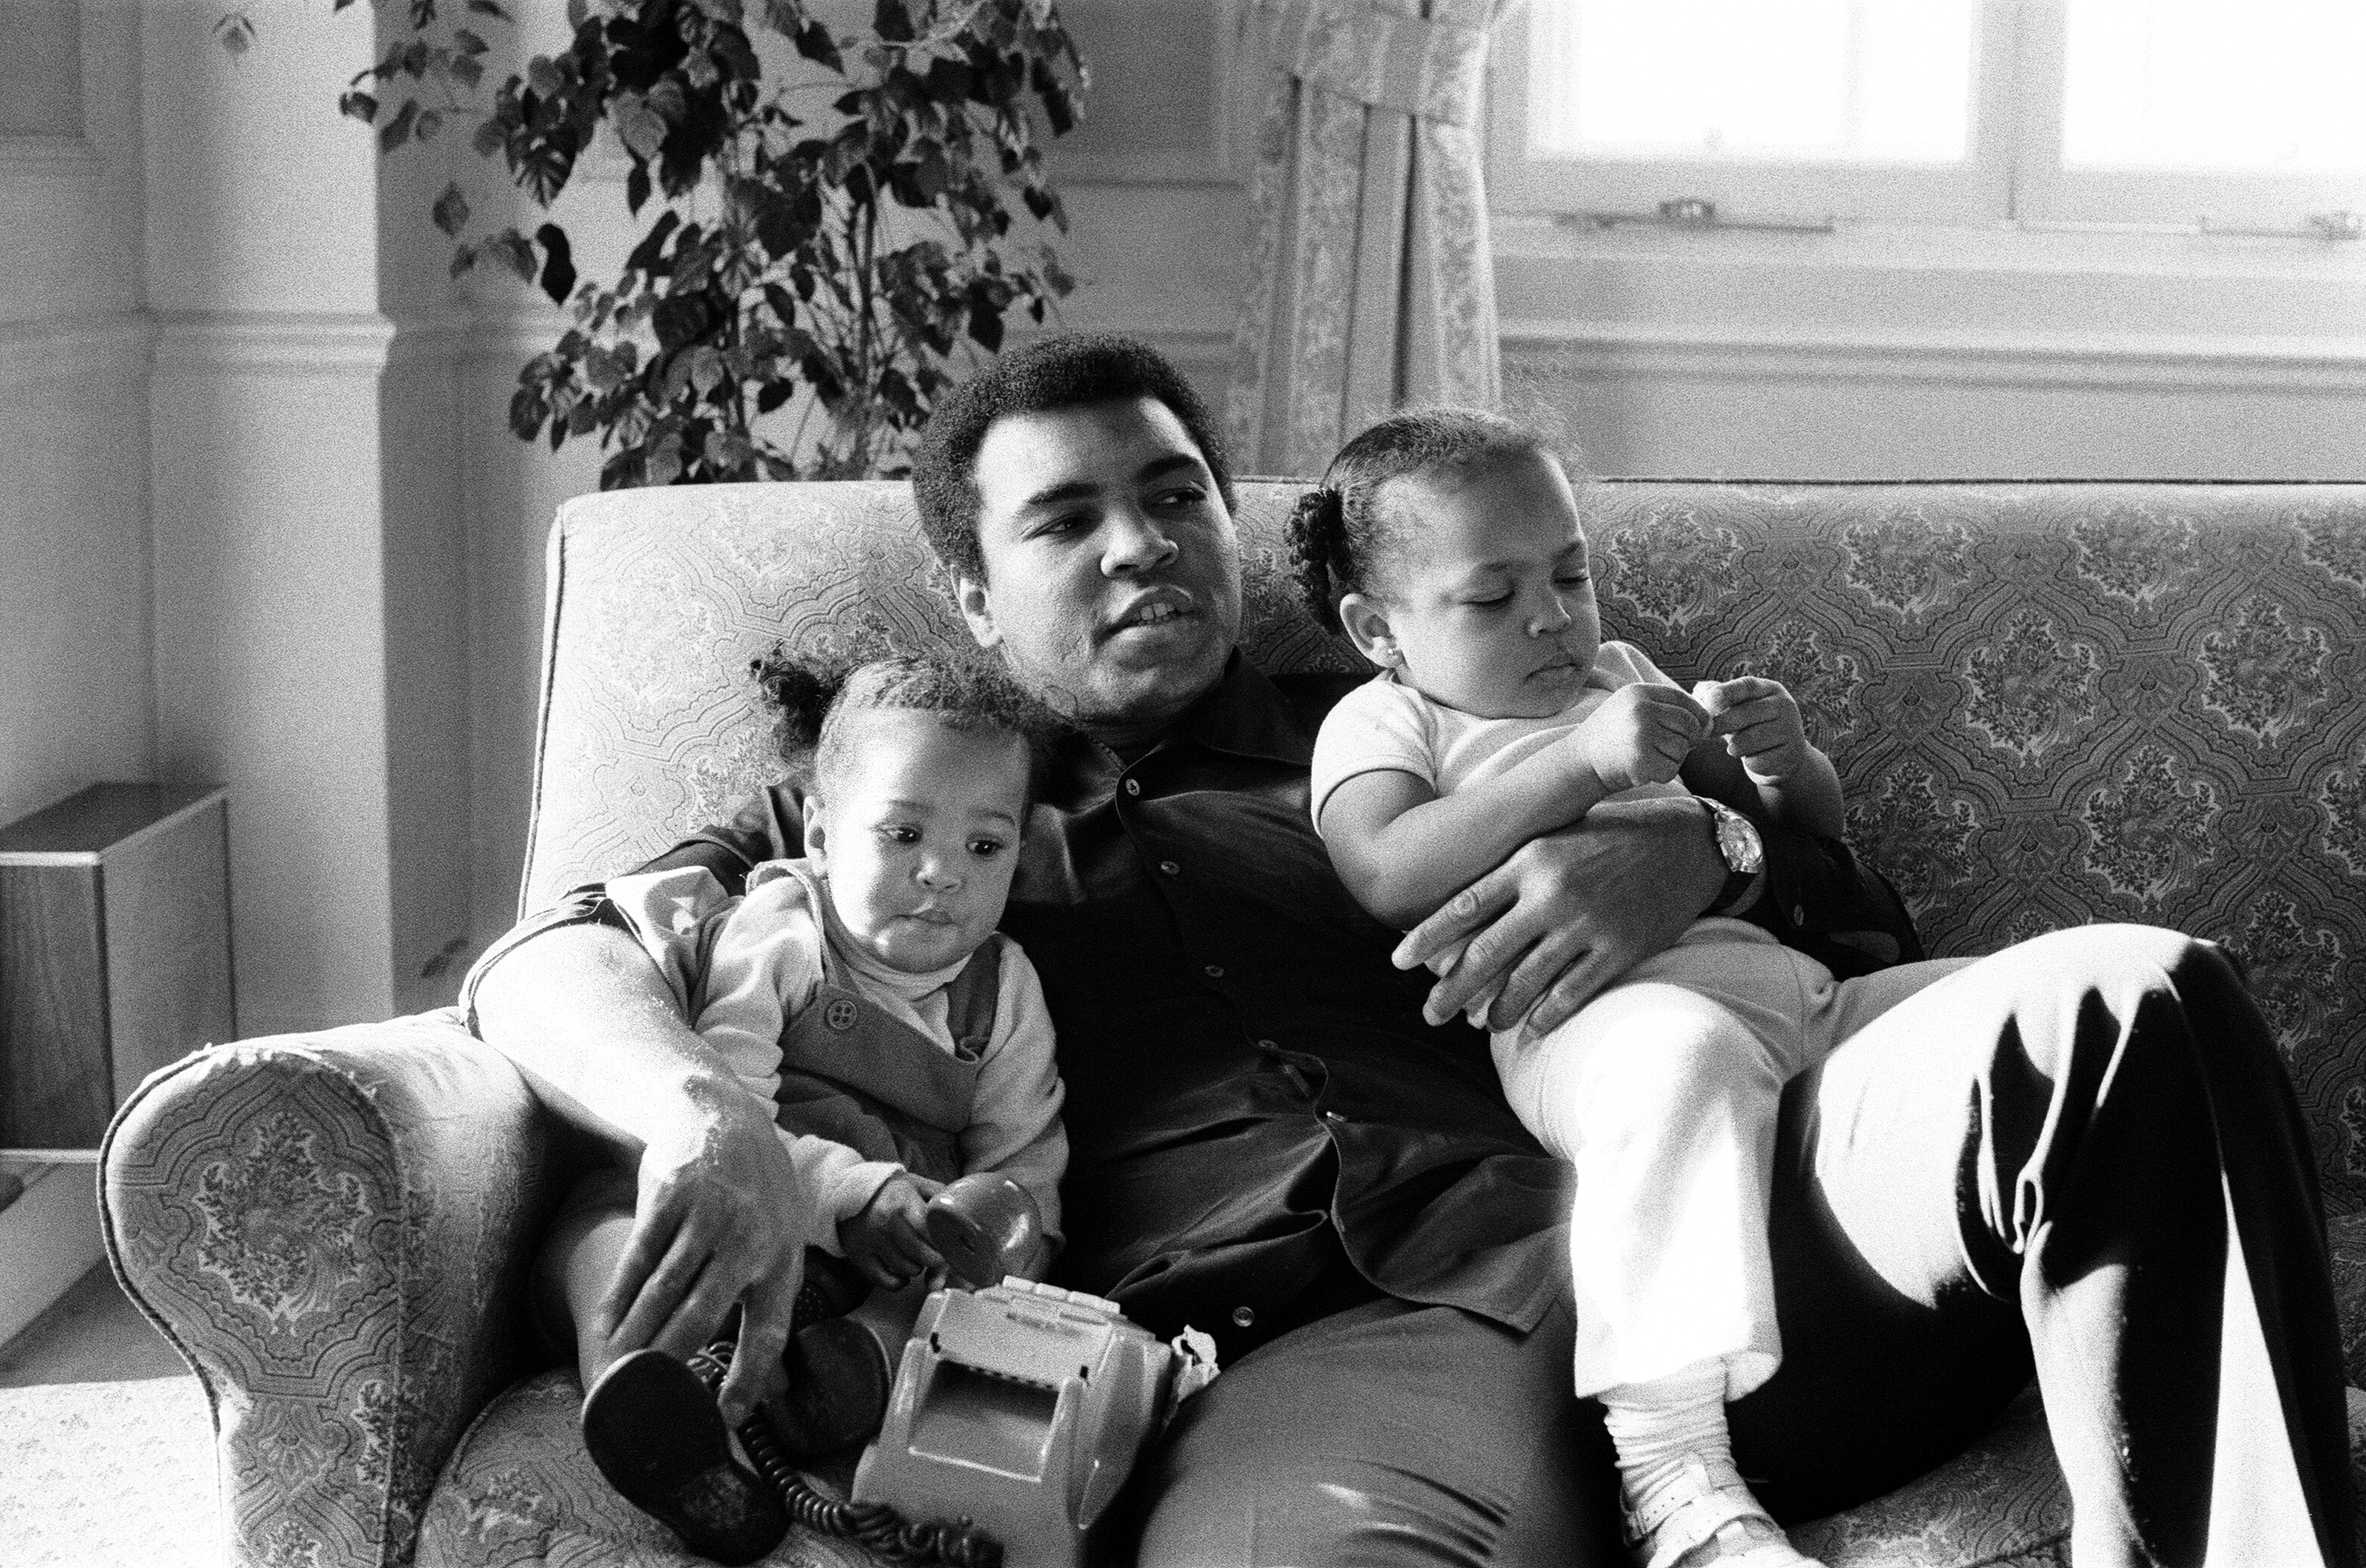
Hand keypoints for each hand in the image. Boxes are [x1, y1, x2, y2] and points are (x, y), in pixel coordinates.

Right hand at [595, 1082, 808, 1424]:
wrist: (720, 1115)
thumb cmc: (755, 1189)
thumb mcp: (781, 1234)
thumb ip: (769, 1295)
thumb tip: (768, 1381)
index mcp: (783, 1255)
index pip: (769, 1331)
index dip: (747, 1378)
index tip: (723, 1418)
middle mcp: (750, 1238)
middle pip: (702, 1317)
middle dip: (668, 1365)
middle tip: (643, 1401)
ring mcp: (707, 1215)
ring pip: (662, 1293)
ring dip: (634, 1338)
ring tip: (615, 1373)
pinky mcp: (669, 1197)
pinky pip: (637, 1260)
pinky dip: (617, 1299)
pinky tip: (604, 1327)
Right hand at [838, 1173, 946, 1289]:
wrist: (846, 1190)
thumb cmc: (889, 1190)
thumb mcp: (917, 1185)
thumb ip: (940, 1200)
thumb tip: (960, 1223)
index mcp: (905, 1204)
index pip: (934, 1235)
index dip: (945, 1243)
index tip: (948, 1244)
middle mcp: (888, 1224)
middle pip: (925, 1257)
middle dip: (934, 1258)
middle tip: (933, 1251)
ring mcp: (872, 1242)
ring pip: (908, 1271)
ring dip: (917, 1268)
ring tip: (914, 1255)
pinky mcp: (859, 1256)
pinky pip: (886, 1282)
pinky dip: (898, 1282)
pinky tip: (901, 1273)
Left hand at [1392, 796, 1721, 1034]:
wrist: (1687, 843)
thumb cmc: (1613, 835)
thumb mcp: (1556, 836)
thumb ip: (1514, 870)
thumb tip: (1466, 913)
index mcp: (1530, 859)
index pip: (1463, 905)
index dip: (1427, 938)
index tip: (1398, 962)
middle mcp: (1552, 893)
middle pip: (1486, 953)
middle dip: (1450, 990)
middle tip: (1429, 1014)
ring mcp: (1586, 925)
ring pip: (1525, 982)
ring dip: (1496, 1010)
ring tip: (1480, 1024)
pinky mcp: (1619, 950)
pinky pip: (1571, 994)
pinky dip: (1544, 1017)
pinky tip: (1528, 1030)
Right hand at [1572, 684, 1708, 793]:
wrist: (1578, 762)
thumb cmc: (1610, 738)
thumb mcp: (1630, 709)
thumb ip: (1663, 708)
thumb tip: (1709, 722)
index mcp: (1639, 692)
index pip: (1683, 700)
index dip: (1698, 716)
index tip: (1701, 729)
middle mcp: (1641, 709)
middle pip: (1689, 725)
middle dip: (1688, 740)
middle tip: (1670, 749)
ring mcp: (1640, 734)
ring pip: (1682, 749)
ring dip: (1672, 759)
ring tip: (1648, 758)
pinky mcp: (1640, 760)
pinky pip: (1671, 769)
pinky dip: (1662, 774)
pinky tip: (1644, 770)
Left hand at [1692, 677, 1812, 786]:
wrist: (1785, 756)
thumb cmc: (1752, 727)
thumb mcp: (1738, 709)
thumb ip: (1718, 698)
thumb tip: (1699, 691)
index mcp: (1769, 689)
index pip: (1747, 686)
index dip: (1726, 692)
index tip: (1709, 701)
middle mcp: (1784, 705)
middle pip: (1747, 712)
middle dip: (1722, 723)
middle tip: (1708, 732)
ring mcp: (1791, 729)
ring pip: (1751, 739)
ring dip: (1735, 747)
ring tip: (1735, 748)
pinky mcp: (1791, 754)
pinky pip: (1760, 761)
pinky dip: (1751, 763)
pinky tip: (1755, 759)